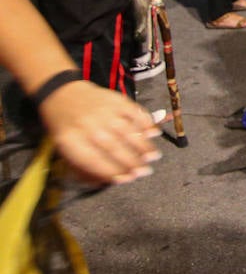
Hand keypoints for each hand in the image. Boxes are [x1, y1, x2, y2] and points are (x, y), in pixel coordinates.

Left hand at [39, 79, 162, 184]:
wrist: (63, 95)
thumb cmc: (67, 127)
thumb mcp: (65, 149)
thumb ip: (84, 165)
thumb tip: (109, 178)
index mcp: (71, 141)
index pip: (94, 160)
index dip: (113, 171)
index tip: (127, 179)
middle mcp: (88, 126)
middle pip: (113, 147)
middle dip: (132, 161)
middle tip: (145, 171)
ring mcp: (103, 111)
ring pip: (127, 130)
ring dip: (142, 145)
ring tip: (153, 156)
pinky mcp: (115, 100)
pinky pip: (134, 112)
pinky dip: (146, 123)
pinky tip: (154, 133)